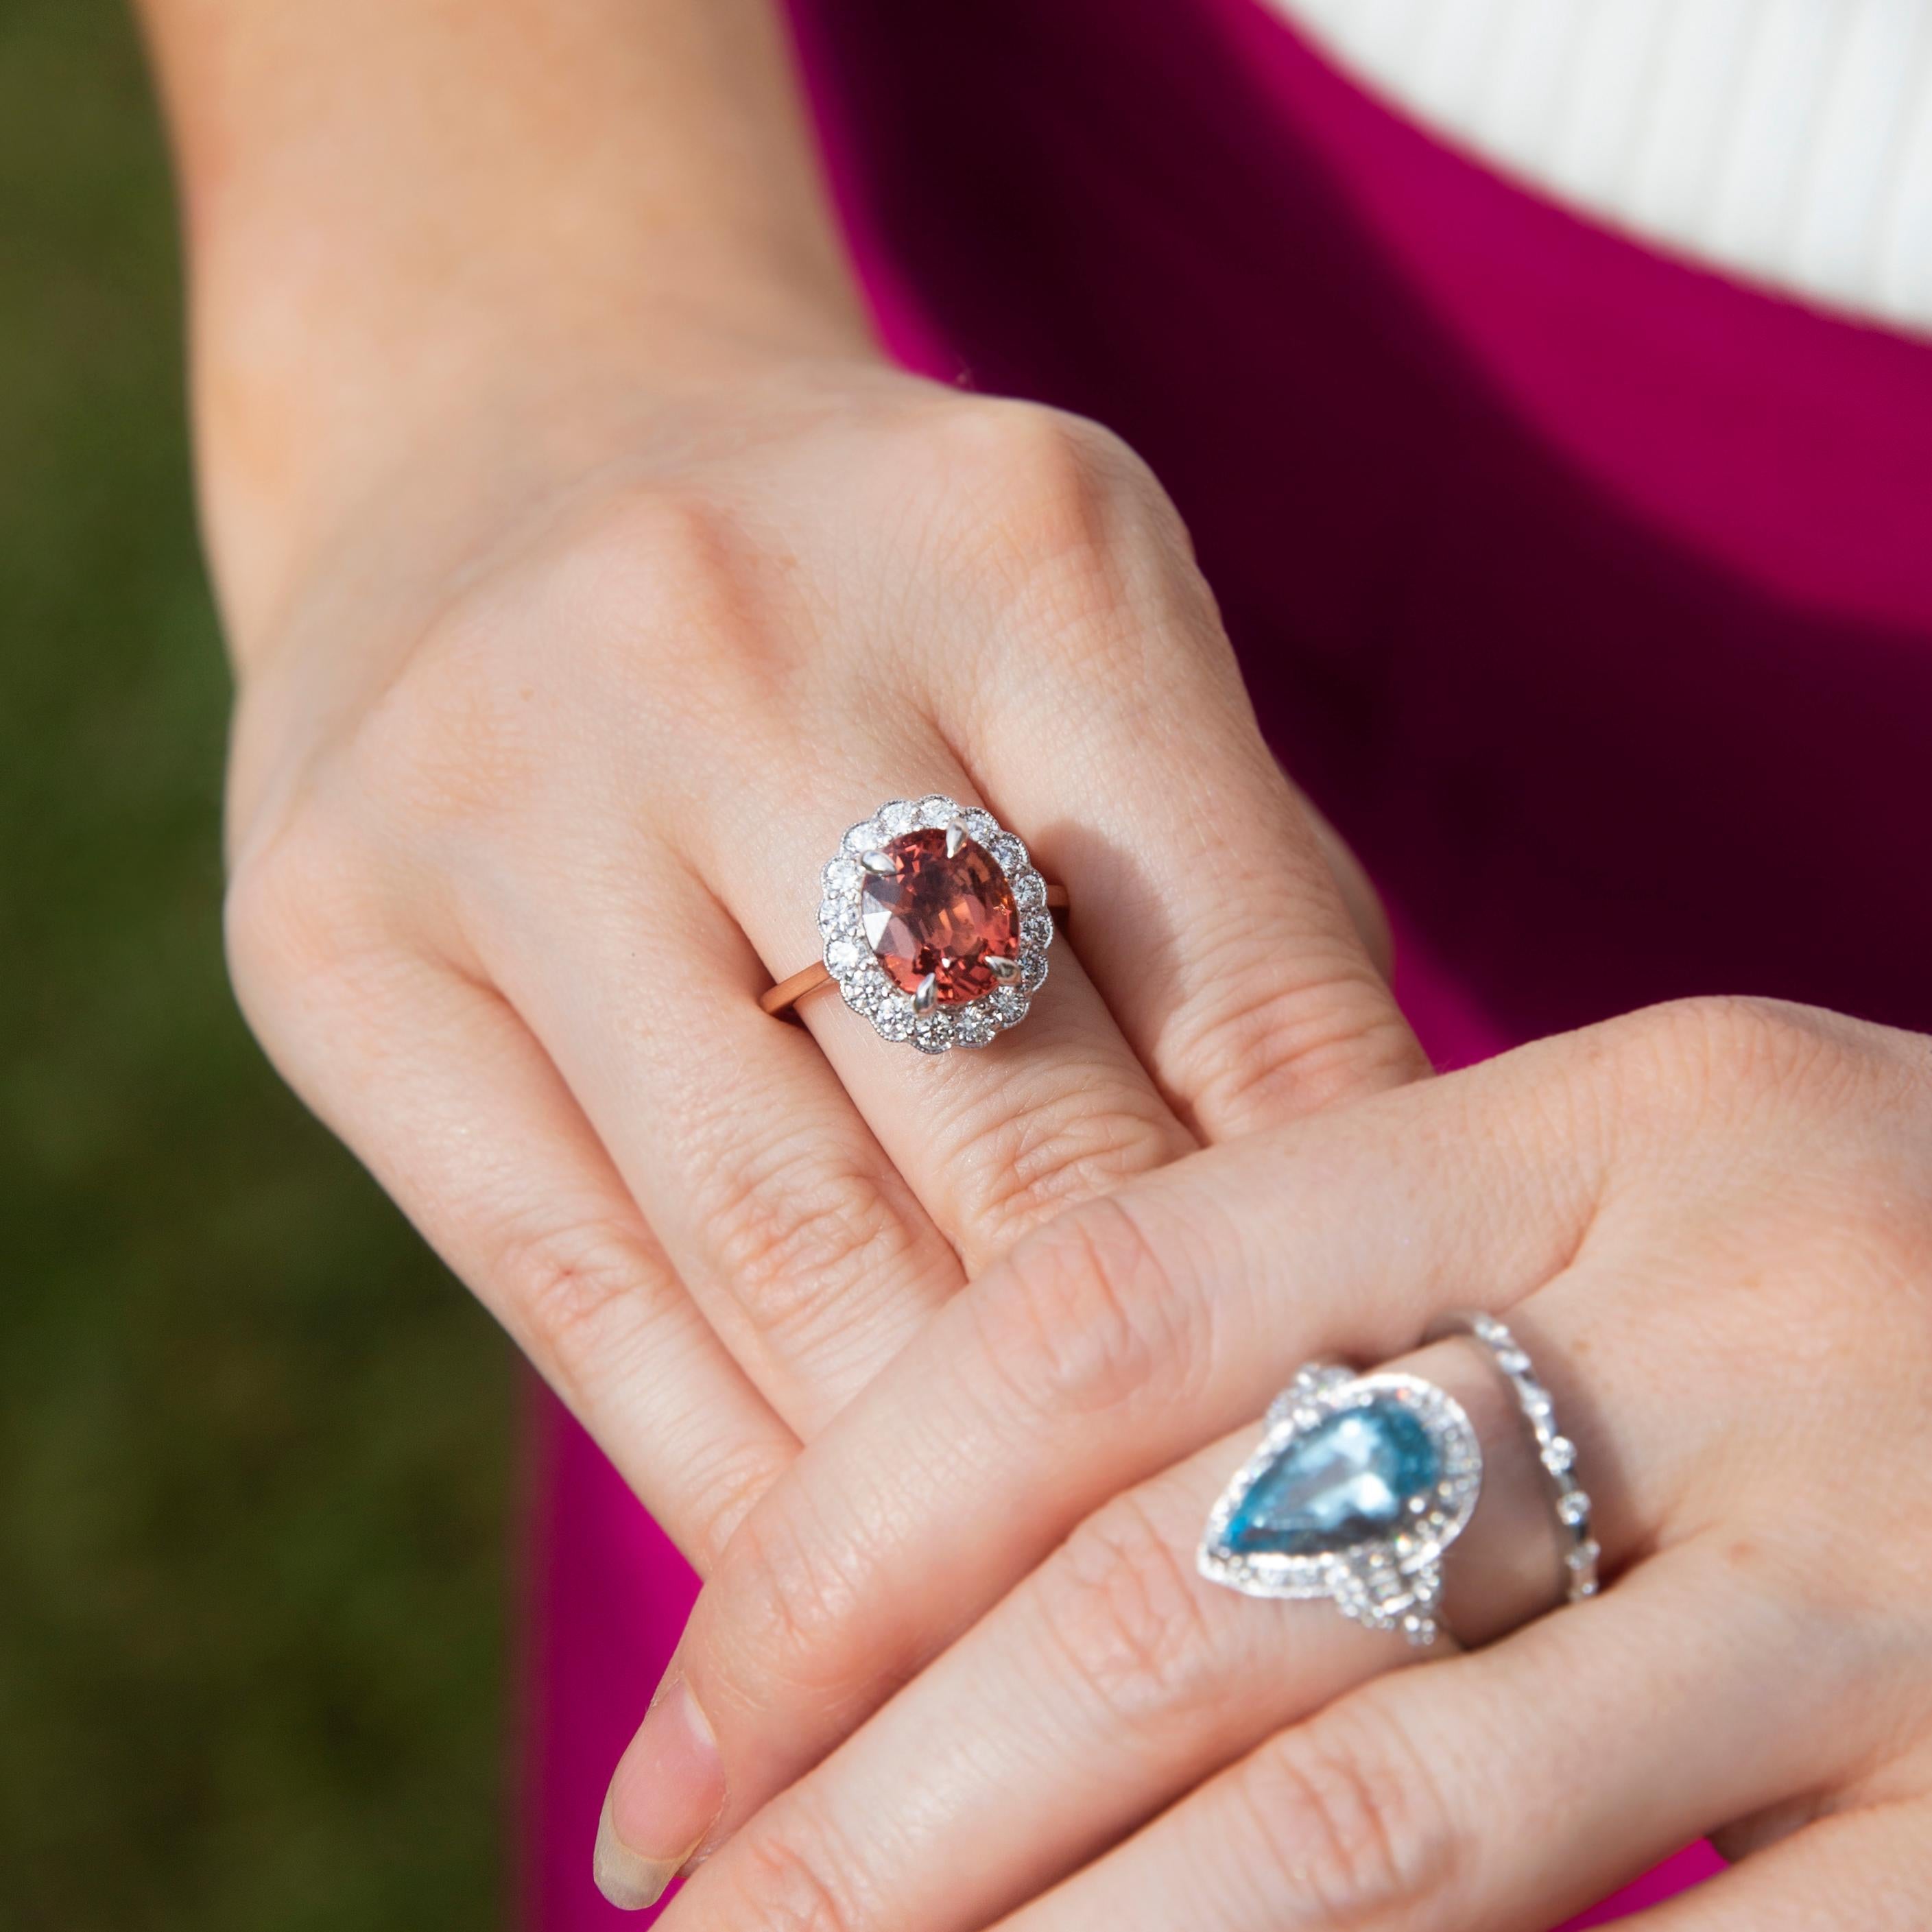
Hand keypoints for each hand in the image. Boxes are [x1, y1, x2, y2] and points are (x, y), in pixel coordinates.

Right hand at [224, 355, 1420, 1577]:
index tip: (1398, 1437)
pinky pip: (576, 1287)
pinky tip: (825, 1585)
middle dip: (1145, 1404)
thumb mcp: (1084, 662)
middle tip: (1245, 1584)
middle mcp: (736, 633)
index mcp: (1019, 543)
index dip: (1344, 1255)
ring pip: (786, 1249)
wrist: (513, 435)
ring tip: (1044, 1635)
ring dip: (933, 1486)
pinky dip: (725, 1471)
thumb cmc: (879, 604)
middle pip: (1020, 1145)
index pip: (1256, 993)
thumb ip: (1226, 925)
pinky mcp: (324, 932)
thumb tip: (1351, 1269)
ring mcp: (500, 776)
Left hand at [632, 996, 1931, 1926]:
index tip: (680, 1759)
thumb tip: (968, 1621)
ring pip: (1377, 1831)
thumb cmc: (1901, 1327)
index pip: (1093, 1316)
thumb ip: (1360, 1369)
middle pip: (1180, 1598)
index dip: (839, 1554)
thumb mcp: (1643, 1262)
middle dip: (888, 1825)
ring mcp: (1925, 1570)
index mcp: (1612, 1123)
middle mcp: (1760, 1314)